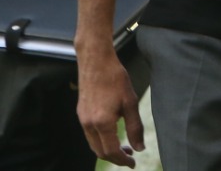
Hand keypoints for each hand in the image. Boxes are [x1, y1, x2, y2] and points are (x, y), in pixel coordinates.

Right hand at [77, 50, 142, 167]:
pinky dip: (101, 140)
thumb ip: (135, 128)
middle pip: (100, 152)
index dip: (123, 160)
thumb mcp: (130, 102)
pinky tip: (113, 133)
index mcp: (102, 123)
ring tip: (124, 146)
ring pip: (94, 145)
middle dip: (115, 158)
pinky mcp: (81, 113)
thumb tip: (139, 148)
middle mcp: (89, 124)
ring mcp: (82, 119)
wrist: (95, 60)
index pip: (111, 151)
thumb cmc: (115, 78)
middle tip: (130, 156)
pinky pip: (90, 135)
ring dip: (108, 150)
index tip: (133, 163)